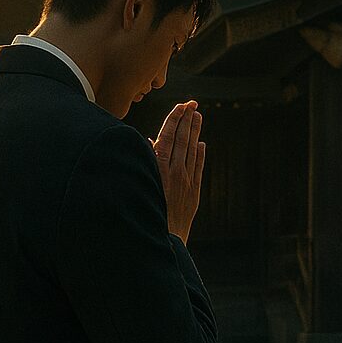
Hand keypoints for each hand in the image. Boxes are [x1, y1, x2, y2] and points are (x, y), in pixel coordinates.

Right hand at [153, 101, 205, 242]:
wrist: (162, 238)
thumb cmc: (144, 211)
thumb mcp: (141, 183)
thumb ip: (147, 161)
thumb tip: (151, 141)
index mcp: (159, 168)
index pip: (168, 136)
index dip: (175, 120)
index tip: (181, 105)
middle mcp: (175, 172)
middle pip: (182, 140)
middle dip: (187, 120)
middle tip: (193, 104)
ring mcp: (186, 182)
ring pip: (192, 151)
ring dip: (195, 132)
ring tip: (198, 116)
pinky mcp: (193, 192)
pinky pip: (198, 168)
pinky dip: (200, 155)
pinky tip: (201, 144)